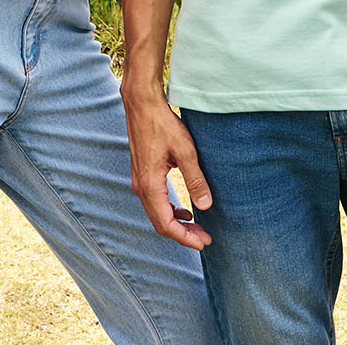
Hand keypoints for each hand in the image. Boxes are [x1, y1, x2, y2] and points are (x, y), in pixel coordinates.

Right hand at [124, 90, 212, 249]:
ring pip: (157, 213)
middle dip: (183, 234)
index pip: (166, 224)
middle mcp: (141, 187)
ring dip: (177, 223)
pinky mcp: (143, 174)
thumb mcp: (185, 151)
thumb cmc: (163, 124)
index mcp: (150, 185)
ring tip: (197, 226)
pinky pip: (155, 201)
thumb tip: (206, 205)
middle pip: (160, 223)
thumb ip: (195, 178)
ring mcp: (140, 181)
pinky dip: (170, 210)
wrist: (142, 104)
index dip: (185, 237)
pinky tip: (184, 209)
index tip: (203, 242)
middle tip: (205, 238)